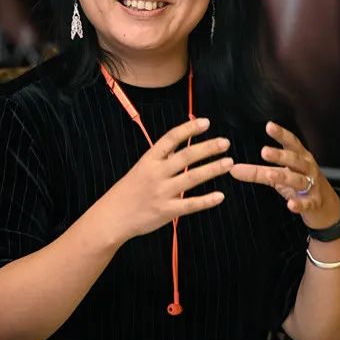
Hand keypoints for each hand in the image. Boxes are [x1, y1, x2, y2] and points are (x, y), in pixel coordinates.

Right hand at [101, 118, 232, 242]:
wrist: (111, 217)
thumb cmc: (128, 191)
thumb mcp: (141, 168)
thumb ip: (162, 157)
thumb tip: (181, 143)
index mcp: (149, 160)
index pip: (171, 138)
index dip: (189, 129)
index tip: (206, 122)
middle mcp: (156, 173)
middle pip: (186, 156)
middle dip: (208, 148)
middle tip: (225, 142)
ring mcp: (161, 192)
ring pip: (192, 178)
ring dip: (213, 169)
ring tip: (228, 162)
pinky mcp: (166, 211)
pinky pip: (190, 205)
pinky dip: (207, 200)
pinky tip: (220, 196)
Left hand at [230, 121, 339, 228]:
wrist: (326, 207)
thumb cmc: (299, 185)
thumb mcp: (278, 176)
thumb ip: (257, 171)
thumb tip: (233, 169)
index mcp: (300, 157)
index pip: (291, 143)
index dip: (281, 134)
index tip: (269, 125)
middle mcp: (307, 169)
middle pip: (294, 160)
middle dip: (280, 155)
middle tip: (264, 151)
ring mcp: (312, 186)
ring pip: (298, 180)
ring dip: (285, 176)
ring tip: (270, 174)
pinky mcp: (314, 203)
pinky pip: (306, 203)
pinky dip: (299, 204)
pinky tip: (291, 205)